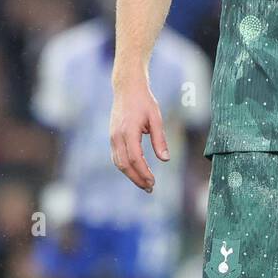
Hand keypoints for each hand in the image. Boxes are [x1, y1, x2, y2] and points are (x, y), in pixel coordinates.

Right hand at [109, 77, 169, 191]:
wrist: (127, 88)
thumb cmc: (144, 101)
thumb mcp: (156, 118)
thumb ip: (159, 139)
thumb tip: (165, 160)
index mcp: (129, 131)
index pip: (135, 159)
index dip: (144, 173)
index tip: (153, 182)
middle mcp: (117, 136)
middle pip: (125, 165)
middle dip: (137, 179)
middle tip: (150, 188)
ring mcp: (112, 137)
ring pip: (119, 163)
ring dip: (131, 175)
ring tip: (144, 184)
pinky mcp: (112, 137)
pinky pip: (116, 157)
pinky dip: (125, 167)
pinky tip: (136, 172)